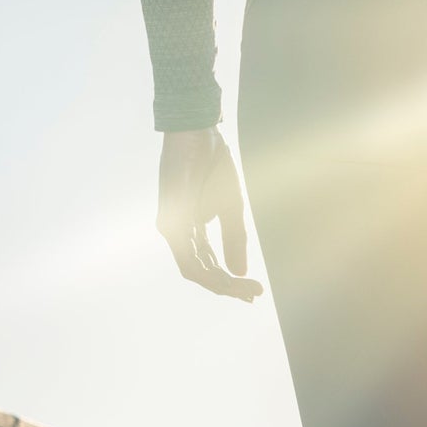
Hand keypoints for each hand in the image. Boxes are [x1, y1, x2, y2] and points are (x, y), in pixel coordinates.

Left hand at [155, 128, 261, 300]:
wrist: (197, 132)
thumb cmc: (211, 164)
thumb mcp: (230, 206)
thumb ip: (234, 238)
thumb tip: (239, 272)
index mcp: (191, 229)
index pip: (207, 265)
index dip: (230, 282)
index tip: (254, 290)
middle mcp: (177, 232)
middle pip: (201, 273)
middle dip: (229, 288)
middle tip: (255, 295)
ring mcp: (171, 227)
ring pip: (193, 270)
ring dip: (221, 284)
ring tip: (246, 289)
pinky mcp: (171, 220)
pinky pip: (187, 257)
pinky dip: (209, 271)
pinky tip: (229, 276)